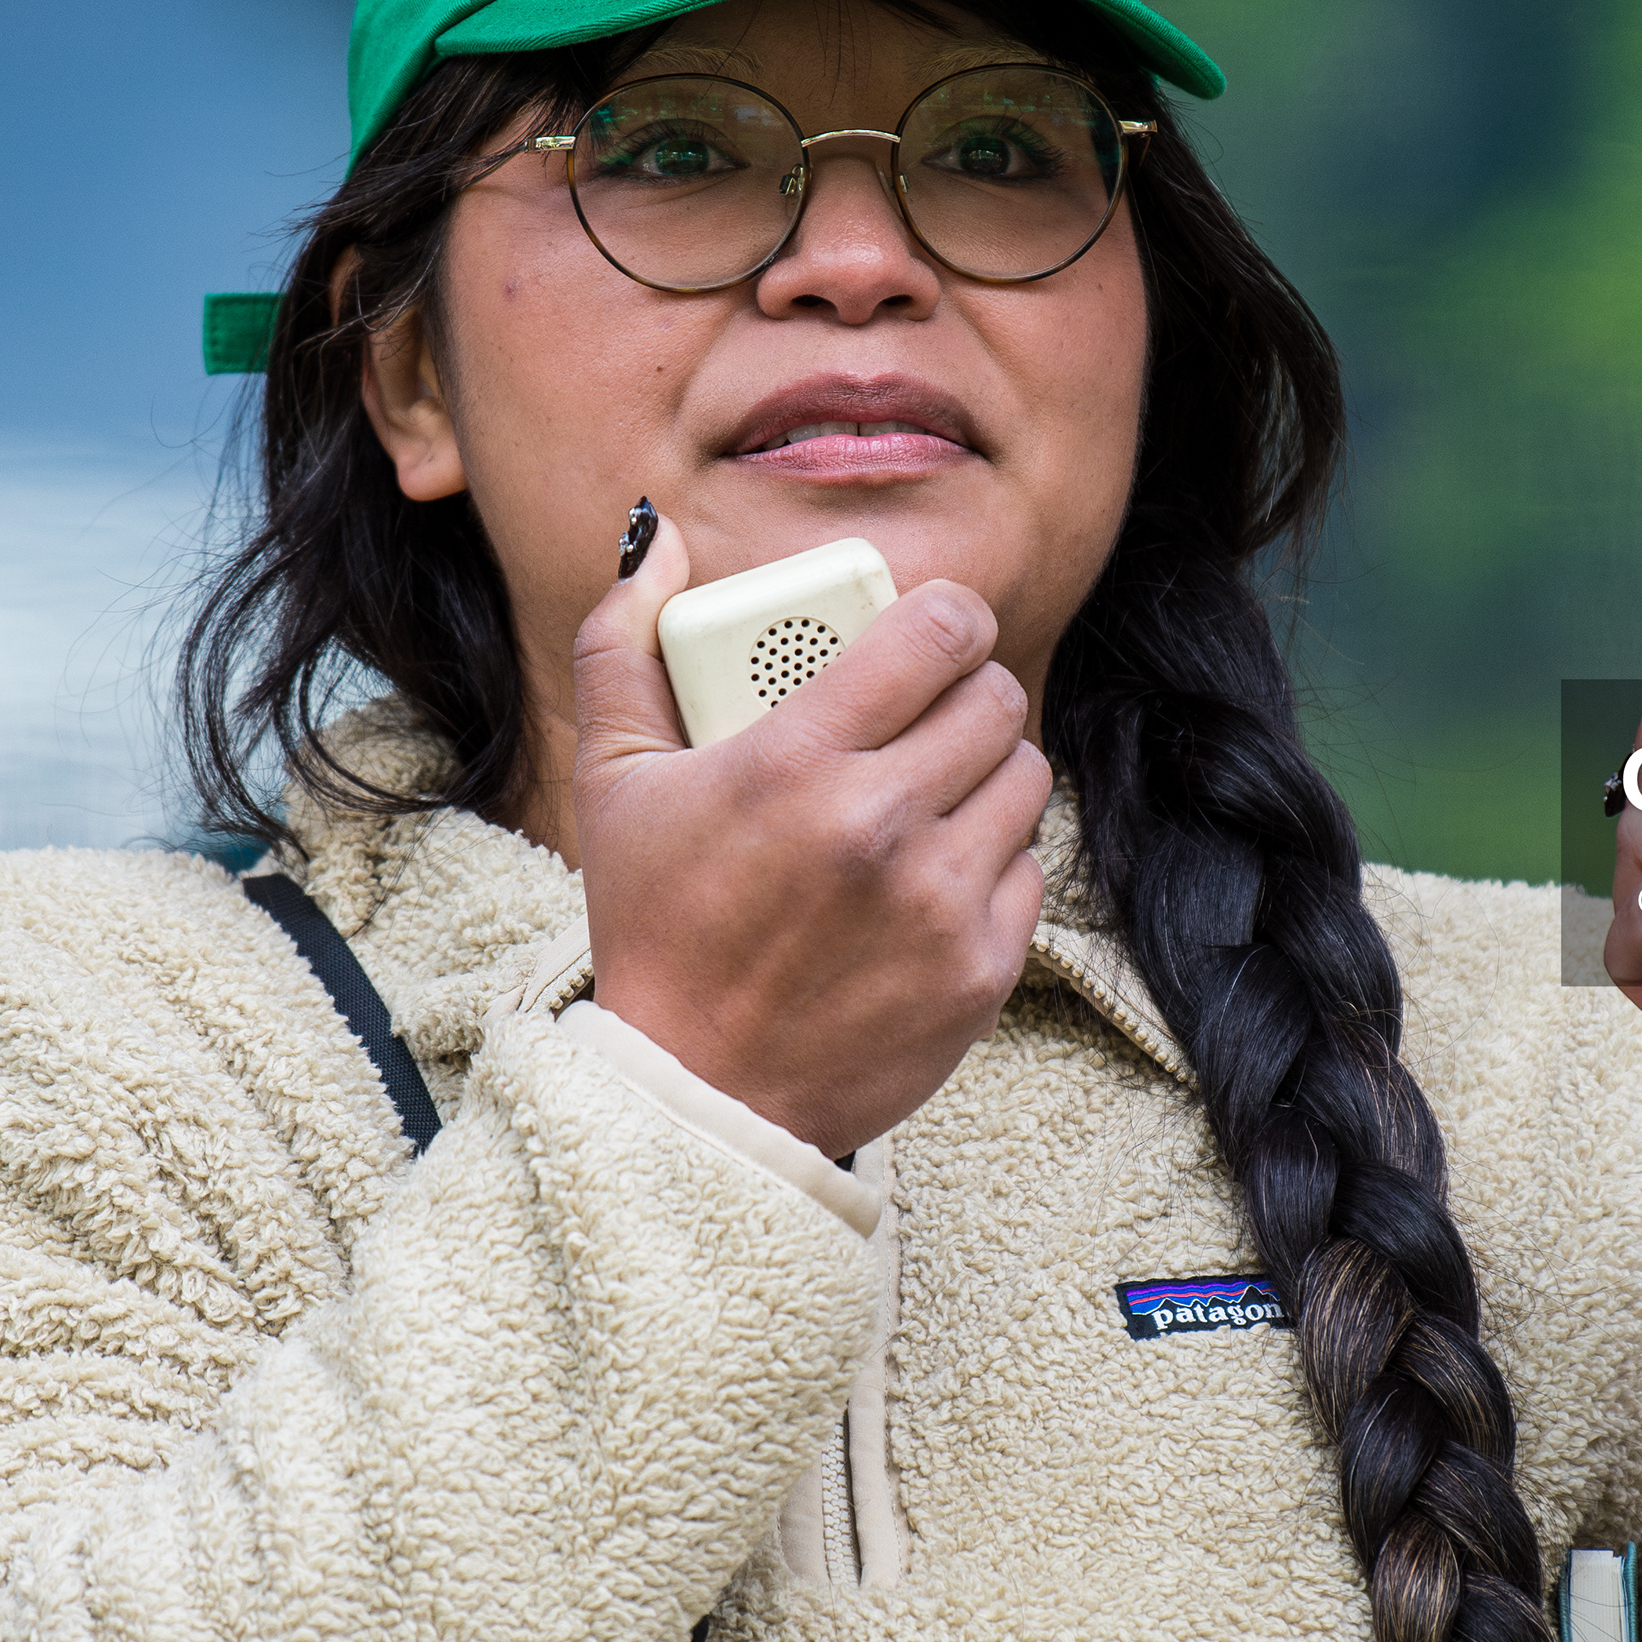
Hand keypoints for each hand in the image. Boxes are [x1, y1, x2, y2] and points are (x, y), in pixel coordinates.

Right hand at [573, 516, 1052, 1157]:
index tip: (929, 632)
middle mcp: (880, 826)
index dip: (947, 616)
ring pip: (1025, 775)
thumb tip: (661, 543)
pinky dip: (992, 860)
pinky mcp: (983, 969)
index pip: (939, 632)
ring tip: (931, 792)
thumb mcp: (613, 784)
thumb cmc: (654, 931)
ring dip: (987, 770)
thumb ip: (623, 645)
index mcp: (795, 764)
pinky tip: (934, 874)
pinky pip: (1028, 867)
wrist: (700, 1097)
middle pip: (993, 696)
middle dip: (963, 690)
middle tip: (925, 713)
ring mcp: (940, 903)